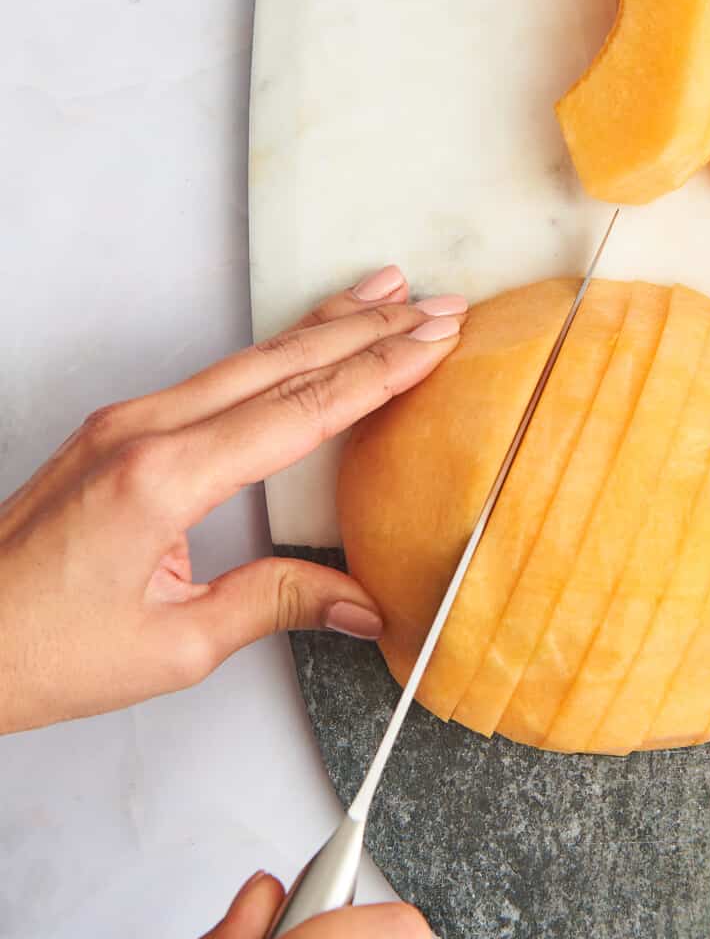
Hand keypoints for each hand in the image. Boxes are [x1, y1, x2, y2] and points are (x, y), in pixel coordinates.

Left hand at [0, 265, 466, 732]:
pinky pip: (214, 375)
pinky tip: (303, 338)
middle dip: (369, 329)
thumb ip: (272, 604)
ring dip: (325, 325)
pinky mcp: (116, 429)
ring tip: (389, 289)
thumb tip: (360, 601)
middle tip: (440, 304)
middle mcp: (145, 431)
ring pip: (247, 358)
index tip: (435, 340)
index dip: (378, 373)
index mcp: (164, 478)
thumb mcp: (172, 646)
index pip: (301, 411)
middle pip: (281, 363)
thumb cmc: (38, 649)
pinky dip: (275, 350)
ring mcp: (126, 420)